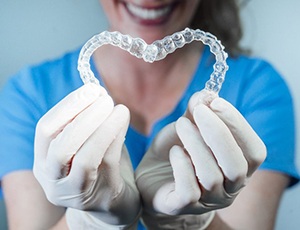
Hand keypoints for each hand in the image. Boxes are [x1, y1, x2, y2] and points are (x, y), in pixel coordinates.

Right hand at [33, 84, 139, 227]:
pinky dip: (116, 137)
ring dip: (102, 127)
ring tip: (118, 107)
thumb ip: (87, 122)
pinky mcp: (99, 196)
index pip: (45, 130)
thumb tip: (98, 92)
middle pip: (60, 147)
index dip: (67, 107)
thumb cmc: (98, 167)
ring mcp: (74, 192)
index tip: (90, 89)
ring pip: (84, 158)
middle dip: (83, 116)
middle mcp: (53, 180)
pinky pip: (107, 163)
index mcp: (44, 162)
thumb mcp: (85, 144)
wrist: (111, 202)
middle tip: (104, 98)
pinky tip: (123, 121)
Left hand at [135, 90, 265, 228]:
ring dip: (196, 144)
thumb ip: (197, 112)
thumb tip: (205, 94)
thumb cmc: (177, 150)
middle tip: (198, 111)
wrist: (152, 176)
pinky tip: (175, 152)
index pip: (254, 150)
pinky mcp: (184, 207)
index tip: (216, 102)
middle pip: (237, 166)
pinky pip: (189, 191)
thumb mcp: (188, 127)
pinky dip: (182, 166)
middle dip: (219, 133)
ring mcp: (208, 201)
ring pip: (212, 177)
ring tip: (181, 125)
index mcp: (238, 167)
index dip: (238, 125)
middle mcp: (229, 188)